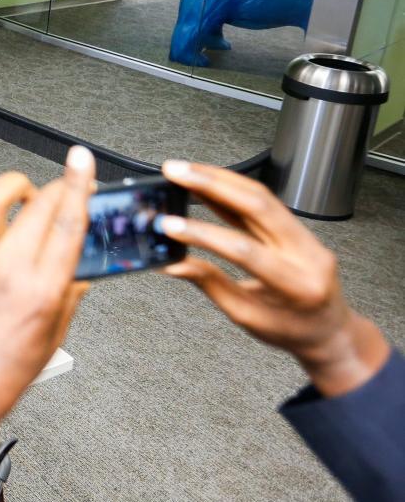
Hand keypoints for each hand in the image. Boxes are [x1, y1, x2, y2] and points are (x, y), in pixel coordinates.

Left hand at [0, 146, 94, 464]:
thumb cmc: (3, 372)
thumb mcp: (55, 334)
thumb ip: (69, 293)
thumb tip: (80, 266)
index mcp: (42, 288)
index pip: (68, 222)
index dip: (79, 185)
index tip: (82, 161)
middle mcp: (8, 268)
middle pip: (39, 207)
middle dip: (57, 191)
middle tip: (64, 196)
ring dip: (14, 185)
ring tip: (25, 193)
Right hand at [160, 161, 390, 396]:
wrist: (330, 330)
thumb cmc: (291, 330)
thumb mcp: (246, 316)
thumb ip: (211, 284)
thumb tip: (174, 263)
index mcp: (297, 287)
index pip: (245, 251)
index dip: (204, 235)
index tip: (171, 226)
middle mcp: (308, 255)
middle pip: (259, 207)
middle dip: (213, 185)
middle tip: (177, 173)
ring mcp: (307, 238)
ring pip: (263, 196)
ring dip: (221, 178)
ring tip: (186, 171)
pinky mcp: (299, 228)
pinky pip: (266, 201)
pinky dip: (234, 187)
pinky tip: (209, 181)